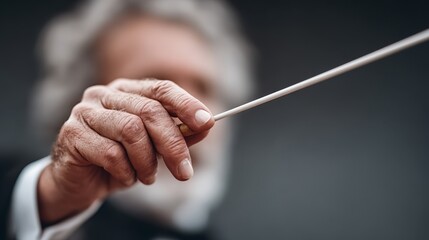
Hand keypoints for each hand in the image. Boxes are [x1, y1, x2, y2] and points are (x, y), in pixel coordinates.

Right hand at [37, 78, 214, 224]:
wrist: (81, 183)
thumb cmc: (121, 161)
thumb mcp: (154, 148)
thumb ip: (178, 134)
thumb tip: (207, 125)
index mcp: (128, 91)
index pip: (161, 89)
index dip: (186, 104)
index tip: (208, 122)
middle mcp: (105, 94)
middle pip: (150, 111)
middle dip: (173, 144)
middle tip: (184, 172)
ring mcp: (85, 112)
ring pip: (131, 131)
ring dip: (147, 161)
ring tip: (147, 176)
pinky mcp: (72, 134)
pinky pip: (111, 153)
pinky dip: (126, 171)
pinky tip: (125, 177)